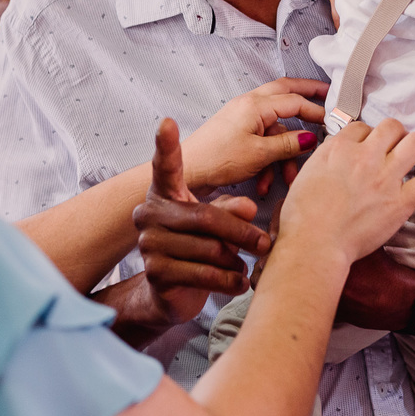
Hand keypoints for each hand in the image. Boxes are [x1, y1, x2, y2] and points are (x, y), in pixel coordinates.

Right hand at [130, 119, 272, 327]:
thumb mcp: (216, 223)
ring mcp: (148, 245)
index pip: (165, 166)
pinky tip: (239, 282)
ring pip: (209, 248)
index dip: (166, 144)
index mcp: (164, 193)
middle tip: (266, 243)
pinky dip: (229, 280)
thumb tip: (250, 206)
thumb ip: (231, 209)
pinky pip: (204, 274)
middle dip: (242, 233)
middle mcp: (149, 214)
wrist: (172, 293)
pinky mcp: (156, 274)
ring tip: (245, 266)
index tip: (167, 122)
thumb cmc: (200, 248)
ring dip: (236, 259)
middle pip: (206, 217)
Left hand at [181, 78, 327, 196]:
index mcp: (255, 105)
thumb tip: (310, 138)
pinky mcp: (237, 132)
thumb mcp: (259, 154)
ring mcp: (242, 118)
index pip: (294, 101)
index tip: (332, 120)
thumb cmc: (216, 159)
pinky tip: (265, 182)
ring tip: (289, 176)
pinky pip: (262, 141)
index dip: (315, 111)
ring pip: (274, 128)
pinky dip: (268, 160)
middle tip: (327, 95)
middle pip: (285, 94)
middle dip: (307, 96)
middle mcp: (248, 105)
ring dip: (284, 153)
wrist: (188, 172)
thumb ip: (288, 144)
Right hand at [279, 119, 414, 264]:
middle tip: (399, 144)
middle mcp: (364, 158)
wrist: (313, 243)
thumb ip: (325, 159)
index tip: (371, 144)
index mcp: (339, 149)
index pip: (361, 127)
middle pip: (392, 127)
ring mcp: (385, 178)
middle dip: (397, 133)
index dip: (368, 135)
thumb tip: (336, 155)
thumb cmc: (303, 217)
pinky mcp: (400, 202)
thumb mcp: (306, 174)